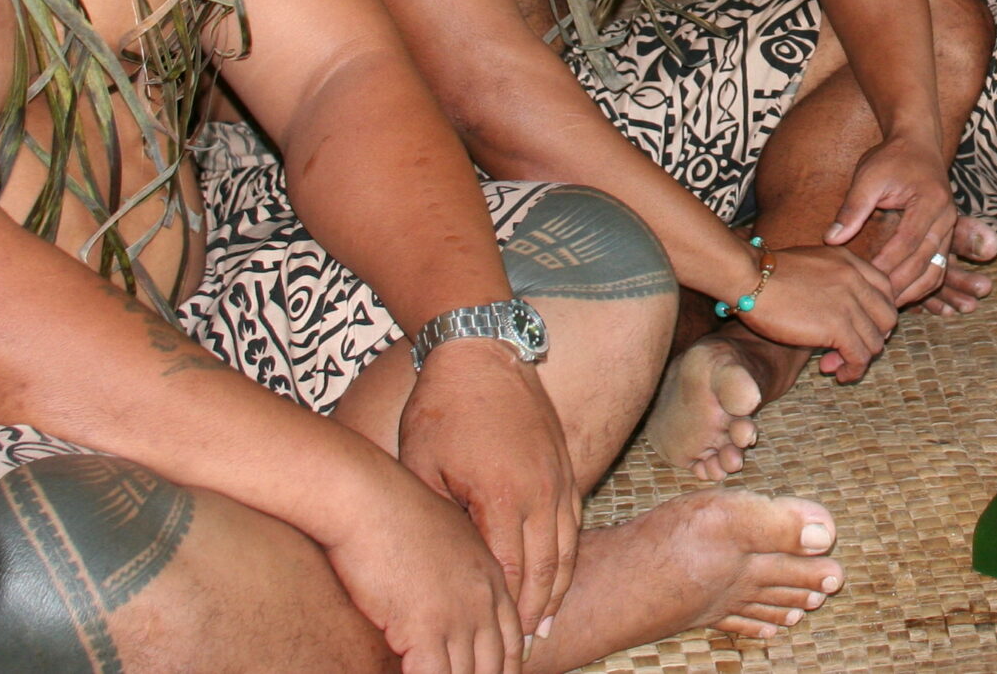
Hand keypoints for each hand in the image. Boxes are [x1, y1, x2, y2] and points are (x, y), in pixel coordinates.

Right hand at [320, 459, 521, 673]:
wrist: (367, 497)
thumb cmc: (391, 512)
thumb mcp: (441, 538)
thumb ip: (454, 571)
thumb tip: (440, 595)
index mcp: (490, 575)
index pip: (510, 636)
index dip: (505, 665)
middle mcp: (481, 598)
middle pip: (495, 663)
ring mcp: (457, 614)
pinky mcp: (424, 627)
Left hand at [399, 340, 576, 648]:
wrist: (480, 351)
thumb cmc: (442, 408)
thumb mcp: (422, 468)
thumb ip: (440, 520)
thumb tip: (448, 567)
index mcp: (503, 496)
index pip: (511, 573)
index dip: (505, 613)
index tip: (496, 640)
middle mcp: (541, 491)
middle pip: (546, 570)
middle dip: (535, 613)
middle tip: (524, 649)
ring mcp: (559, 477)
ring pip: (566, 548)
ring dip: (556, 589)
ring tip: (543, 624)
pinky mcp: (565, 464)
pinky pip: (574, 521)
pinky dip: (567, 555)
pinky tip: (556, 574)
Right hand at [739, 245, 899, 384]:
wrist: (748, 277)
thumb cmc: (765, 274)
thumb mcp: (810, 265)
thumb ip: (831, 281)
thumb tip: (836, 311)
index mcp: (850, 262)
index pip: (886, 290)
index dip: (877, 315)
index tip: (859, 329)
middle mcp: (856, 280)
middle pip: (887, 317)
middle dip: (873, 338)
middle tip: (848, 350)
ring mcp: (849, 303)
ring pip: (875, 341)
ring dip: (859, 359)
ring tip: (834, 365)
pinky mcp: (838, 327)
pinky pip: (860, 356)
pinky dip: (852, 370)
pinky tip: (835, 373)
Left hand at [824, 134, 958, 305]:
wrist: (918, 143)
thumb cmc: (891, 158)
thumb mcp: (868, 176)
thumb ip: (852, 208)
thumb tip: (832, 238)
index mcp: (929, 200)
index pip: (907, 241)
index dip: (887, 264)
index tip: (867, 280)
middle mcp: (945, 216)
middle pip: (925, 261)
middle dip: (901, 285)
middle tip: (877, 304)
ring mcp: (949, 226)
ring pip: (936, 269)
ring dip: (915, 290)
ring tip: (889, 306)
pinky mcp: (945, 233)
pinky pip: (938, 266)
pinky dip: (923, 284)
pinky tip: (902, 295)